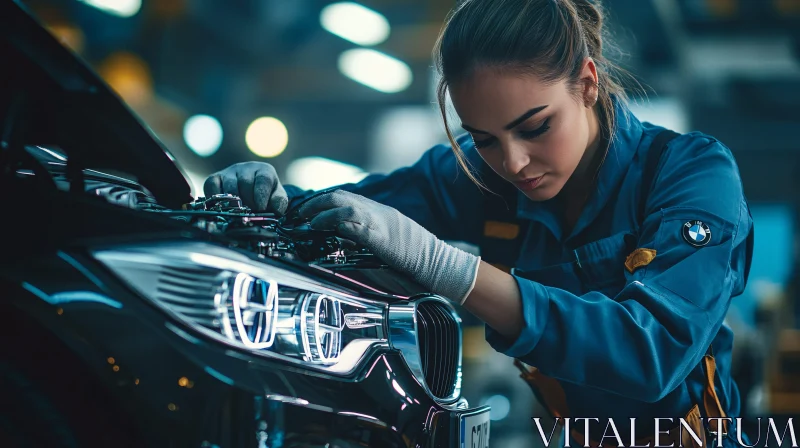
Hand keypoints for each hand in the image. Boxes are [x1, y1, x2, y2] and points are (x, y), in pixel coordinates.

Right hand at [203, 162, 287, 213]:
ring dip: (234, 201)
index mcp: (264, 171)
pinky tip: (222, 208)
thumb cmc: (266, 195)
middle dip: (248, 200)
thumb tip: (276, 209)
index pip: (263, 179)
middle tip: (249, 212)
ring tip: (238, 212)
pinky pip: (211, 185)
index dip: (261, 195)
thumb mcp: (276, 197)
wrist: (250, 191)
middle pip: (245, 182)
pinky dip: (215, 197)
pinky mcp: (214, 178)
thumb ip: (279, 202)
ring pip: (229, 185)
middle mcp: (246, 168)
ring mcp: (229, 172)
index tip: (261, 208)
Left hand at [298, 190, 480, 303]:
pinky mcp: (381, 237)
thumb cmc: (414, 254)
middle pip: (342, 197)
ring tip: (309, 221)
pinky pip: (357, 225)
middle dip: (318, 203)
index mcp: (378, 211)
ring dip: (324, 212)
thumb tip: (349, 236)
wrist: (435, 260)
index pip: (346, 197)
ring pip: (346, 206)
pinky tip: (328, 228)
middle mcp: (377, 212)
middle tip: (301, 213)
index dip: (325, 200)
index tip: (309, 208)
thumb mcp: (389, 238)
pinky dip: (340, 224)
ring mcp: (379, 222)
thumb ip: (370, 233)